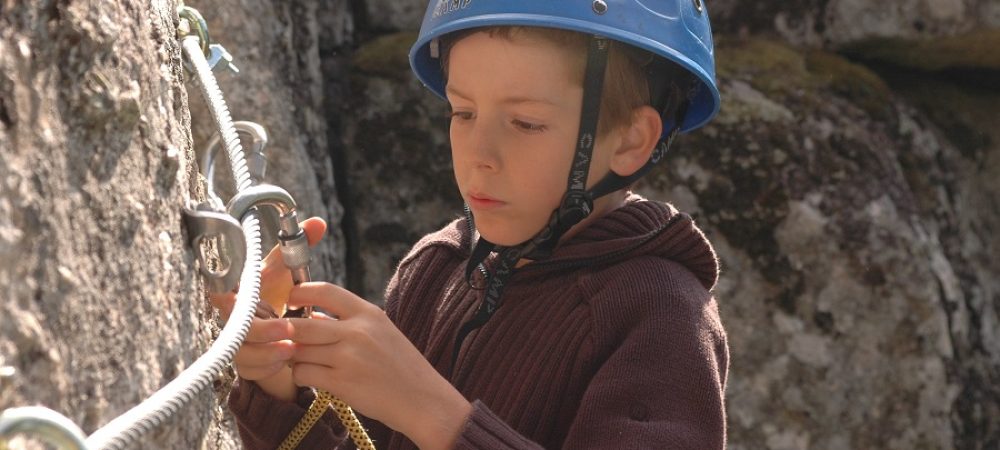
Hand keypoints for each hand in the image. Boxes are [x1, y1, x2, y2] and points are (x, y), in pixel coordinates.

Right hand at [209, 217, 327, 400]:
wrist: (289, 339)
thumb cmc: (283, 301)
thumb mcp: (289, 274)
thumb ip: (299, 249)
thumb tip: (319, 223)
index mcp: (241, 294)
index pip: (222, 293)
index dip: (224, 295)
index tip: (227, 295)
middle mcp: (234, 318)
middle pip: (235, 325)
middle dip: (260, 327)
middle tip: (288, 326)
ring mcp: (238, 342)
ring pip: (241, 350)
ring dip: (267, 349)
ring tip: (292, 346)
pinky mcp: (247, 364)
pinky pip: (250, 369)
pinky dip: (269, 366)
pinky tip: (288, 360)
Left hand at [286, 284, 472, 449]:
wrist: (422, 399)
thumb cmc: (400, 366)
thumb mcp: (381, 331)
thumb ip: (348, 322)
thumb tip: (311, 316)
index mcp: (368, 313)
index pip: (325, 290)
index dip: (300, 292)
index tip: (291, 299)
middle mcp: (357, 331)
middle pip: (302, 325)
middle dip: (287, 332)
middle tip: (286, 338)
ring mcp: (348, 358)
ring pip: (298, 351)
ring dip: (294, 357)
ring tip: (305, 362)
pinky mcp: (341, 383)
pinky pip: (303, 373)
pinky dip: (301, 376)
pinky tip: (313, 379)